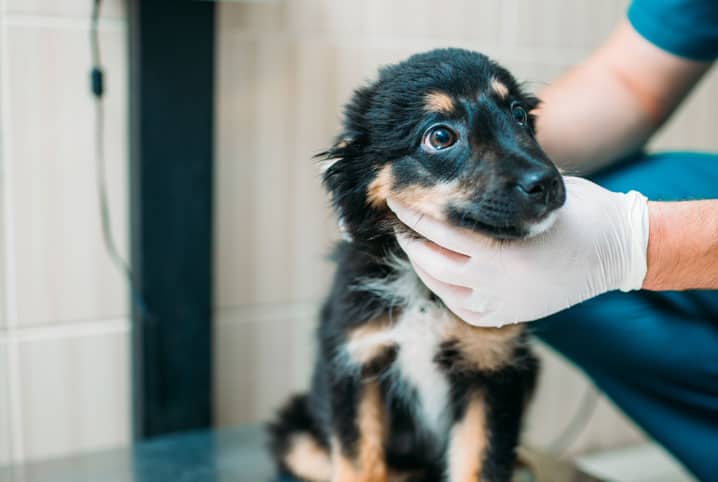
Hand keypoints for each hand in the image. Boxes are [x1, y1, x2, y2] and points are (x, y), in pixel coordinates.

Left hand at [387, 176, 649, 326]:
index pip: (439, 228)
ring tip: (411, 242)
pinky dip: (445, 289)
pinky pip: (463, 307)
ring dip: (421, 263)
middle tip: (396, 218)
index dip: (412, 212)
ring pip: (442, 287)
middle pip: (431, 260)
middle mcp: (495, 280)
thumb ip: (498, 196)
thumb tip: (459, 175)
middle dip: (408, 238)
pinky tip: (438, 271)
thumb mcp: (538, 195)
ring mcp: (502, 301)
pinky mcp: (510, 314)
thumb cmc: (580, 212)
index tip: (394, 196)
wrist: (619, 251)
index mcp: (501, 246)